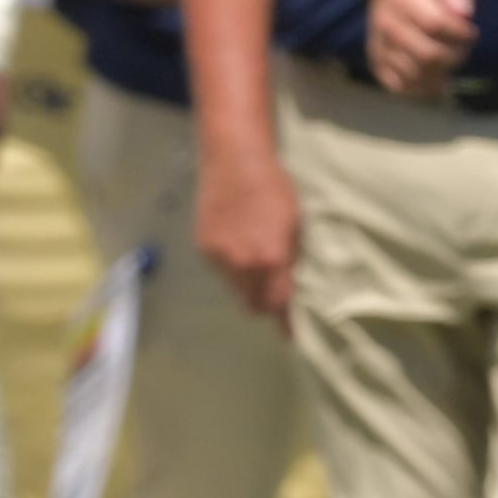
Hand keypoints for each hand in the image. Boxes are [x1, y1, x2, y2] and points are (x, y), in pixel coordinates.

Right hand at [196, 142, 299, 323]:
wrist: (234, 162)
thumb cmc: (274, 188)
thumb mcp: (295, 224)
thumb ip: (289, 258)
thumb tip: (287, 281)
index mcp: (272, 259)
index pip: (278, 304)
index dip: (285, 323)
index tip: (290, 335)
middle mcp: (243, 266)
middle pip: (251, 305)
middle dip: (263, 304)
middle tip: (271, 292)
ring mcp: (219, 259)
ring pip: (234, 288)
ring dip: (245, 283)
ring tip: (251, 259)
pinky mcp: (203, 249)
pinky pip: (219, 270)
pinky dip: (229, 265)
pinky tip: (233, 242)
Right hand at [364, 0, 479, 96]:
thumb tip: (463, 14)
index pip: (436, 25)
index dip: (460, 33)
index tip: (469, 31)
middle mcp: (385, 22)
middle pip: (427, 55)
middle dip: (455, 56)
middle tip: (462, 48)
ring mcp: (379, 46)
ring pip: (416, 75)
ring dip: (442, 72)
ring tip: (449, 58)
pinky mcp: (377, 65)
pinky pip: (402, 87)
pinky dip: (424, 87)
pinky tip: (436, 76)